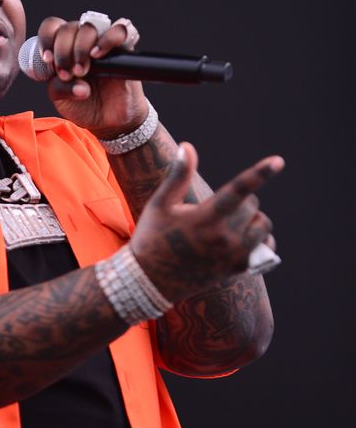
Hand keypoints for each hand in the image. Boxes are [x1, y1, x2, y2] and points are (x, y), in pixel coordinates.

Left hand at [37, 16, 148, 135]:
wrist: (109, 121)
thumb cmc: (83, 105)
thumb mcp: (61, 99)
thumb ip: (58, 86)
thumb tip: (72, 78)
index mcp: (63, 48)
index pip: (52, 27)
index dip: (47, 39)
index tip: (48, 59)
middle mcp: (82, 42)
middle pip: (69, 27)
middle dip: (63, 50)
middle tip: (67, 73)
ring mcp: (103, 43)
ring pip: (90, 26)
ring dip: (81, 46)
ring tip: (81, 71)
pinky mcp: (124, 48)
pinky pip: (122, 30)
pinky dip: (108, 39)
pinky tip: (98, 54)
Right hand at [129, 143, 284, 301]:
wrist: (149, 280)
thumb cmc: (152, 237)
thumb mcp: (160, 204)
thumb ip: (179, 175)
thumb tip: (188, 146)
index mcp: (204, 218)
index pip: (237, 190)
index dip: (259, 173)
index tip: (278, 161)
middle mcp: (223, 238)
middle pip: (252, 206)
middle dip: (241, 201)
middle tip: (217, 207)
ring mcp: (232, 255)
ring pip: (263, 225)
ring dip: (252, 219)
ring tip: (230, 222)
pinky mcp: (237, 269)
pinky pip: (265, 248)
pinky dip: (259, 240)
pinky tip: (242, 239)